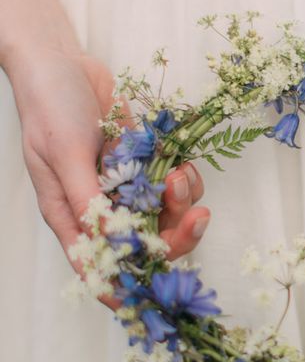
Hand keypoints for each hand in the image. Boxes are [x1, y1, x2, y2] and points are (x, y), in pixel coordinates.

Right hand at [6, 46, 210, 305]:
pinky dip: (183, 178)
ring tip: (180, 175)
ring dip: (181, 201)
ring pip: (164, 213)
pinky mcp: (142, 162)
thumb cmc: (51, 107)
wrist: (61, 61)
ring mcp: (123, 184)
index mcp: (71, 215)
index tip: (153, 300)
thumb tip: (112, 243)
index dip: (124, 288)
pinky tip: (182, 163)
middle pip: (143, 242)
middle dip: (174, 236)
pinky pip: (171, 184)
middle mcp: (99, 206)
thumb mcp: (66, 154)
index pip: (97, 266)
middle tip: (197, 217)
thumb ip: (89, 199)